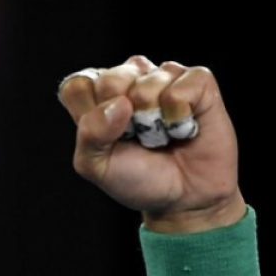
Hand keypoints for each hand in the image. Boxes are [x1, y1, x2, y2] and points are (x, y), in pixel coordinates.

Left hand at [58, 55, 242, 233]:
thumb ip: (89, 134)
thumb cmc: (137, 178)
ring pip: (147, 82)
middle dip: (122, 118)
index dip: (89, 114)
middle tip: (137, 136)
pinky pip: (183, 85)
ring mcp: (164, 76)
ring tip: (162, 134)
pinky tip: (184, 125)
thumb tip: (119, 103)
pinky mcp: (198, 81)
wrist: (183, 199)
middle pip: (110, 79)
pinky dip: (182, 113)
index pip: (77, 86)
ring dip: (154, 120)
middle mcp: (129, 79)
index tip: (106, 138)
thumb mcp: (96, 165)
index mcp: (97, 95)